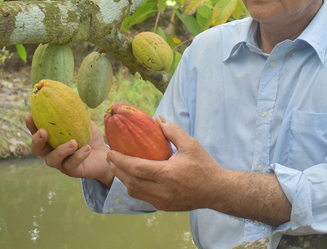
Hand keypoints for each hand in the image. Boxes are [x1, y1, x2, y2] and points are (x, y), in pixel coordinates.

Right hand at [25, 114, 113, 185]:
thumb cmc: (90, 137)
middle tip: (43, 131)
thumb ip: (74, 113)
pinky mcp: (73, 171)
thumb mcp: (83, 122)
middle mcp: (53, 152)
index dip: (31, 126)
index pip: (37, 132)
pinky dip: (79, 156)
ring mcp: (62, 163)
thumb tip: (67, 98)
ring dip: (60, 150)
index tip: (29, 115)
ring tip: (73, 142)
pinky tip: (87, 148)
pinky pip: (72, 165)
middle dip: (37, 141)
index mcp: (52, 140)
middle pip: (37, 150)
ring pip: (52, 160)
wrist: (104, 154)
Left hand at [107, 116, 224, 211]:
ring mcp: (162, 201)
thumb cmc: (204, 166)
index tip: (110, 152)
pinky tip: (133, 177)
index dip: (120, 161)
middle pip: (130, 182)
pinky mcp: (163, 207)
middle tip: (109, 158)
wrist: (216, 190)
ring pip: (134, 192)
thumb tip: (157, 119)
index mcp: (167, 174)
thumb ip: (172, 131)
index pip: (136, 168)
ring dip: (124, 179)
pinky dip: (134, 187)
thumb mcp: (190, 145)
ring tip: (118, 167)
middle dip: (117, 169)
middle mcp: (162, 191)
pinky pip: (143, 197)